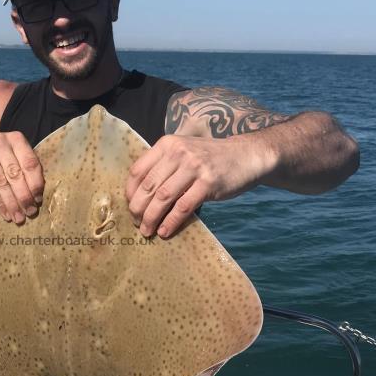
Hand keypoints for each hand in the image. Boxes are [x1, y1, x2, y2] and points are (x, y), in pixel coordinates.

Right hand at [0, 132, 43, 222]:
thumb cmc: (1, 161)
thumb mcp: (15, 158)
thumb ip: (27, 171)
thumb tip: (37, 198)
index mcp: (16, 139)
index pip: (30, 163)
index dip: (36, 183)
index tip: (38, 199)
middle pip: (15, 174)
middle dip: (24, 196)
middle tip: (30, 212)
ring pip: (2, 183)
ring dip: (12, 203)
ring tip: (19, 217)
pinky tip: (5, 214)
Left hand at [126, 134, 264, 237]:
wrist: (245, 155)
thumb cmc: (210, 158)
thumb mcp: (184, 152)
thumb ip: (163, 166)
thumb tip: (139, 195)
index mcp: (167, 144)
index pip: (138, 170)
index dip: (130, 192)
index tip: (129, 207)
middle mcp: (178, 153)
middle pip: (149, 186)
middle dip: (138, 209)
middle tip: (136, 223)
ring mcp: (194, 167)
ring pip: (163, 197)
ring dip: (151, 218)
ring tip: (147, 230)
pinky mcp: (208, 183)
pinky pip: (183, 207)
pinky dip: (171, 222)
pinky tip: (165, 231)